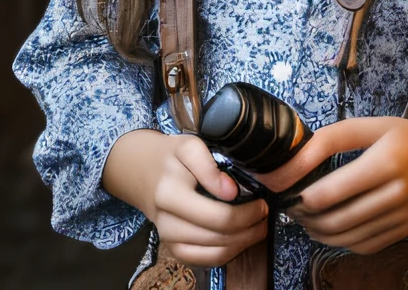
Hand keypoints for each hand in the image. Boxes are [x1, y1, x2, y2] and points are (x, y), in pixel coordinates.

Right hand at [102, 128, 267, 266]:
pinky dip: (227, 254)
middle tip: (265, 215)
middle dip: (250, 230)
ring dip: (243, 244)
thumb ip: (208, 165)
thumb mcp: (187, 146)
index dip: (246, 214)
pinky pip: (204, 262)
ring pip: (214, 254)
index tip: (262, 203)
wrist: (142, 172)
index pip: (217, 217)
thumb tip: (230, 191)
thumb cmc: (170, 158)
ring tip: (259, 228)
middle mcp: (167, 223)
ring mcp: (168, 240)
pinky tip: (240, 240)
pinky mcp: (173, 249)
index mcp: (169, 195)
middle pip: (219, 238)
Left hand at [257, 116, 407, 254]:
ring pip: (343, 238)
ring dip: (315, 230)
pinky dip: (337, 240)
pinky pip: (359, 246)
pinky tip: (330, 224)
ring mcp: (400, 218)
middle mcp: (396, 194)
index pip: (327, 194)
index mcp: (386, 162)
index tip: (287, 188)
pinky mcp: (400, 233)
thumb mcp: (372, 126)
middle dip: (303, 216)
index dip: (298, 196)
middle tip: (292, 203)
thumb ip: (328, 140)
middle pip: (332, 220)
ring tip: (306, 215)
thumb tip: (287, 165)